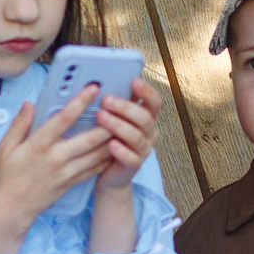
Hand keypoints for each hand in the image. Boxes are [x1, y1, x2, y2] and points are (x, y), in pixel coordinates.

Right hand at [0, 87, 112, 253]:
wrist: (10, 211)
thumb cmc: (4, 178)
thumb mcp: (4, 148)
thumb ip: (19, 125)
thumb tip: (29, 104)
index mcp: (38, 145)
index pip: (64, 119)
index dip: (81, 102)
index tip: (93, 88)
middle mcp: (56, 158)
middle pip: (90, 138)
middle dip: (107, 122)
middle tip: (120, 106)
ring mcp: (66, 172)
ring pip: (97, 154)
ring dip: (112, 139)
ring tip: (123, 124)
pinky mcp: (71, 183)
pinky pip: (94, 169)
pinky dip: (107, 157)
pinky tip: (114, 147)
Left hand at [93, 77, 163, 194]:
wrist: (107, 173)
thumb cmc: (107, 139)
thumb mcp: (112, 118)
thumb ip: (112, 103)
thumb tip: (97, 82)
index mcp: (147, 117)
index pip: (155, 101)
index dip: (147, 91)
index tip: (134, 81)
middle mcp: (149, 133)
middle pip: (145, 117)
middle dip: (125, 107)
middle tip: (106, 100)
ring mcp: (143, 150)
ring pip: (136, 136)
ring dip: (118, 125)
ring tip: (100, 117)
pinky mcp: (134, 166)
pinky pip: (131, 158)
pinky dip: (121, 150)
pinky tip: (110, 144)